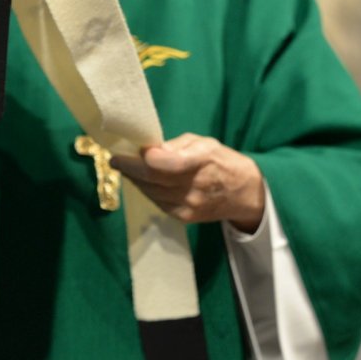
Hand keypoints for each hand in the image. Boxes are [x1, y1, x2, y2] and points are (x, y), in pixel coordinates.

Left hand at [111, 134, 265, 232]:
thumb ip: (178, 146)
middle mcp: (196, 186)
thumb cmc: (221, 160)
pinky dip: (147, 191)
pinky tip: (142, 182)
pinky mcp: (185, 217)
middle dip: (130, 169)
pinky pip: (158, 203)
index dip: (145, 158)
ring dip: (135, 180)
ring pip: (151, 192)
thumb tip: (149, 150)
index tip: (128, 151)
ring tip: (126, 168)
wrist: (244, 192)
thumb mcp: (205, 143)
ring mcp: (190, 204)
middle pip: (153, 179)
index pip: (169, 163)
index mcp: (203, 161)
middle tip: (116, 159)